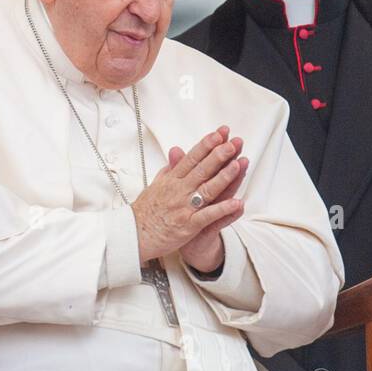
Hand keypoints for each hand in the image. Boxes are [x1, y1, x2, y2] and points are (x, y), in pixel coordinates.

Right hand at [131, 126, 248, 268]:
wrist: (133, 236)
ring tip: (238, 164)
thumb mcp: (155, 185)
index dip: (205, 145)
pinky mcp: (188, 225)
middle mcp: (179, 191)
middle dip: (218, 155)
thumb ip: (169, 168)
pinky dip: (222, 209)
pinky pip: (208, 216)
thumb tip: (176, 152)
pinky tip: (236, 202)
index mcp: (172, 180)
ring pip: (207, 189)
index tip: (218, 134)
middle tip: (232, 144)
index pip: (191, 159)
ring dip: (224, 176)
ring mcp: (184, 207)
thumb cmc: (144, 212)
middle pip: (201, 170)